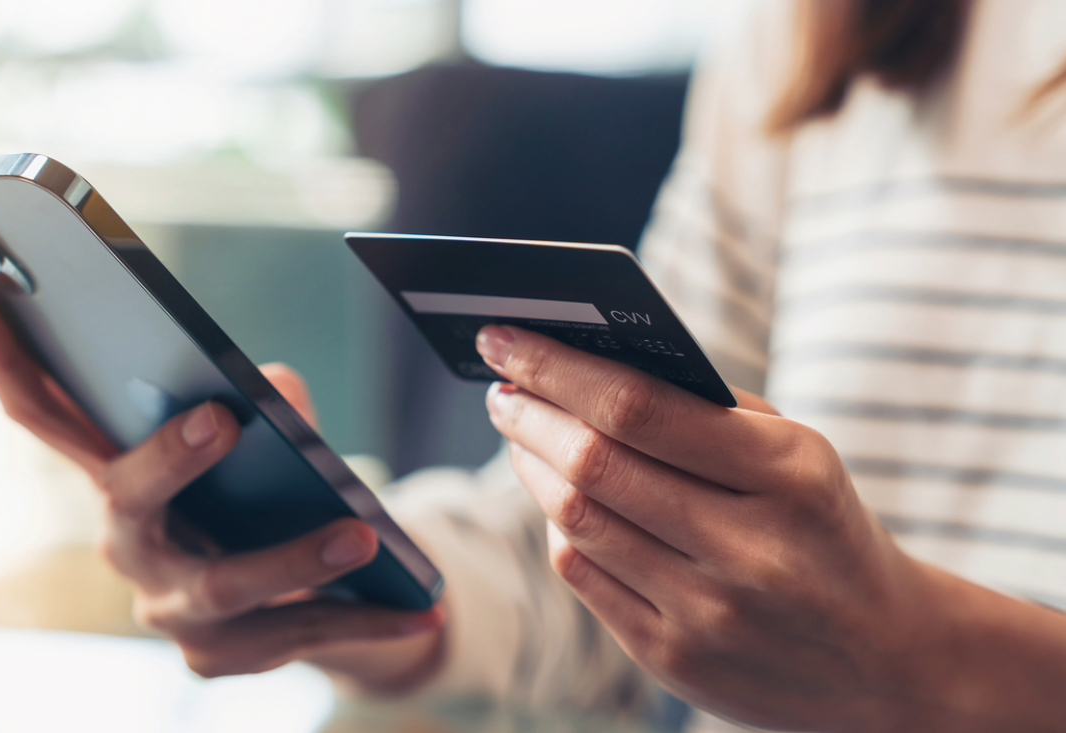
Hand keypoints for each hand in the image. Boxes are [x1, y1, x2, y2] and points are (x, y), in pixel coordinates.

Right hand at [0, 286, 443, 688]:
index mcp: (116, 471)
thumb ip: (265, 403)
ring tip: (360, 535)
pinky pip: (290, 635)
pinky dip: (361, 617)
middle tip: (222, 419)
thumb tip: (275, 391)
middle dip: (167, 459)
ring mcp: (167, 608)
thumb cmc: (264, 490)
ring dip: (293, 558)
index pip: (43, 411)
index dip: (0, 356)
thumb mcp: (266, 436)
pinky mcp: (219, 657)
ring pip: (221, 585)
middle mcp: (125, 540)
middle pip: (124, 497)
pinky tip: (421, 603)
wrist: (307, 593)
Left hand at [476, 325, 1065, 731]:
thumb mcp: (796, 454)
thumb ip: (703, 409)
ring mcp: (708, 612)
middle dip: (529, 415)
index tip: (505, 339)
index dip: (556, 369)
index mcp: (787, 473)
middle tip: (501, 386)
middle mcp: (748, 548)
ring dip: (532, 467)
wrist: (887, 657)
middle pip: (594, 466)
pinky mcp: (675, 660)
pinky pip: (583, 576)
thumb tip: (583, 363)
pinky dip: (560, 527)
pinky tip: (557, 499)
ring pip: (577, 521)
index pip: (638, 407)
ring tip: (519, 433)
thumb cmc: (821, 527)